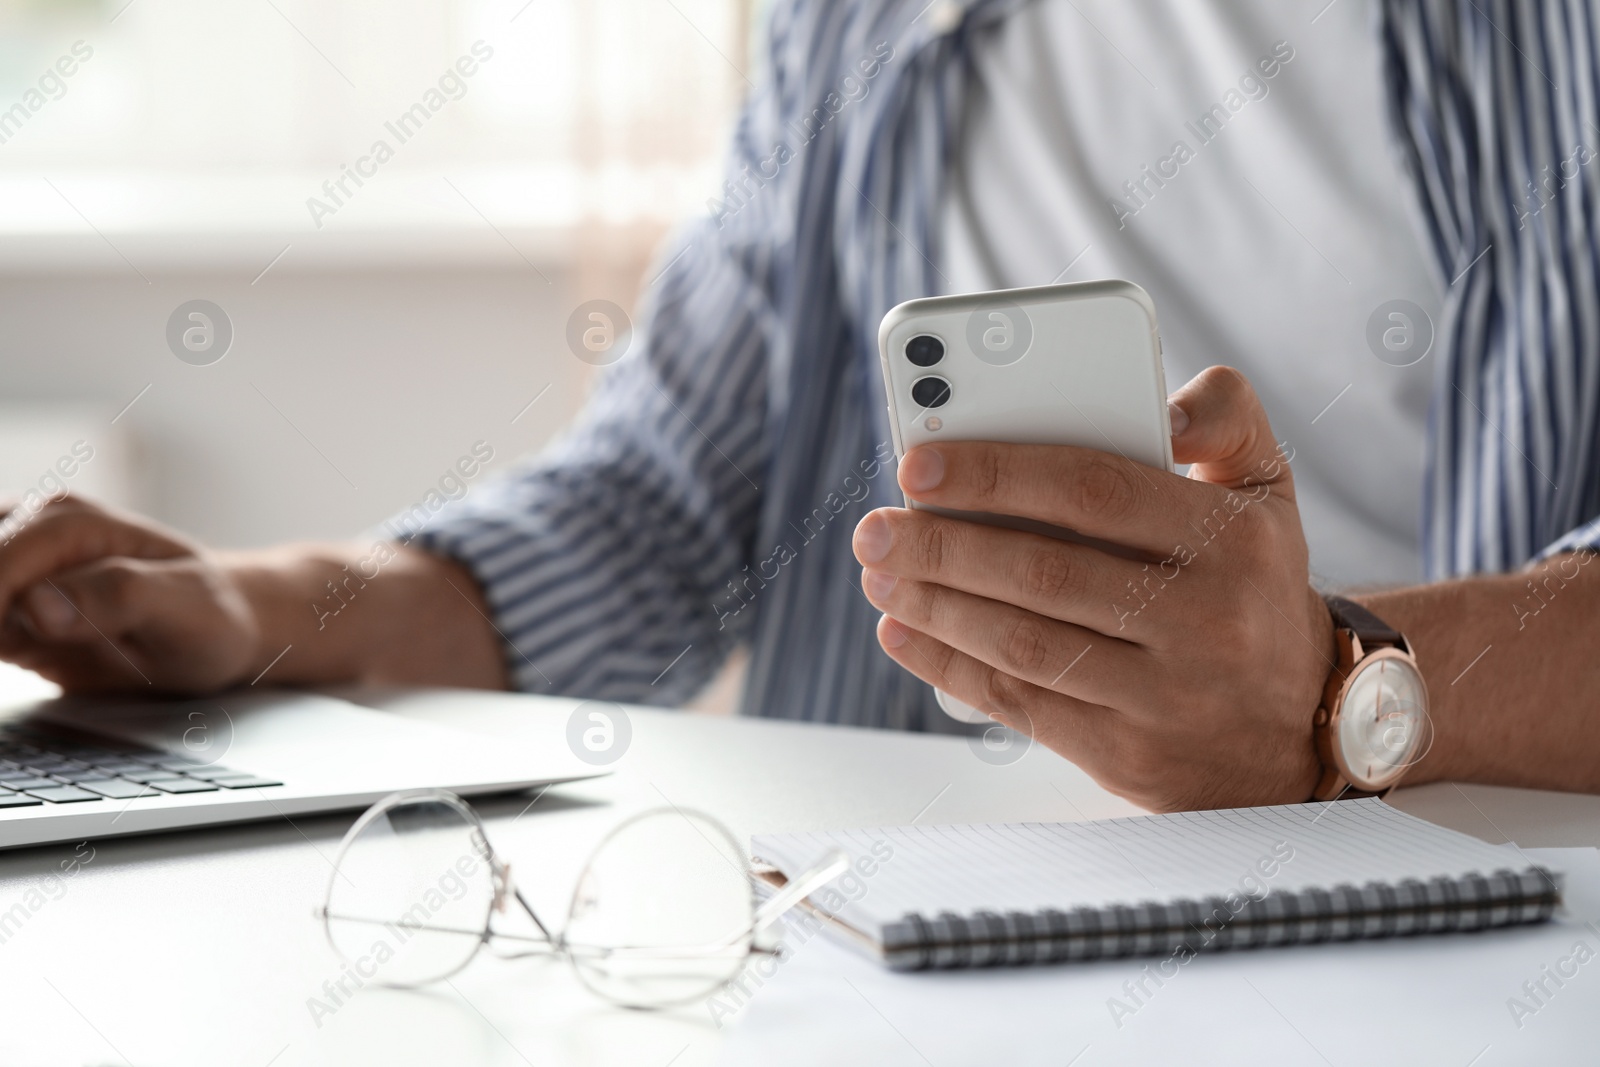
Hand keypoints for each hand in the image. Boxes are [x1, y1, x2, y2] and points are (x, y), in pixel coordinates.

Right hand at [0, 496, 260, 691]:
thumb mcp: (185, 609)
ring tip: (20, 655)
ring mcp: (14, 570)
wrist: (215, 633)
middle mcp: (32, 533)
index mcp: (73, 522)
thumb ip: (118, 598)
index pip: (2, 557)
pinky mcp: (4, 610)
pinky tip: (14, 655)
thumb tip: (39, 606)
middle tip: (15, 650)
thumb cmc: (209, 615)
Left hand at [853, 366, 1331, 810]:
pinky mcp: (1128, 754)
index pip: (1094, 491)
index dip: (997, 474)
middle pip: (1044, 573)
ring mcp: (1164, 695)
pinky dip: (951, 668)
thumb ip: (1223, 416)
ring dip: (935, 606)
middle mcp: (1203, 619)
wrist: (1302, 724)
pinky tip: (904, 631)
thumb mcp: (1266, 488)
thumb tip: (1160, 402)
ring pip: (1024, 644)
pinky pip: (1022, 705)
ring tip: (880, 570)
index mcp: (1229, 537)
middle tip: (876, 525)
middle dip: (943, 546)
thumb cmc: (1254, 583)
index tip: (919, 463)